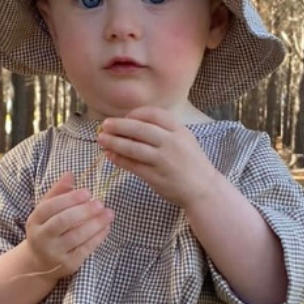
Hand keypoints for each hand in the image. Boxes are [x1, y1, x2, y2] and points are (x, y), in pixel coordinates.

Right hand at [24, 173, 112, 277]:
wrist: (39, 263)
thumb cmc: (46, 230)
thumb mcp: (46, 211)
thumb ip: (58, 192)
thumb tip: (70, 174)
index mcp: (34, 221)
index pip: (49, 207)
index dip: (69, 199)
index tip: (87, 192)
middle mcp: (41, 237)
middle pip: (62, 222)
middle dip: (83, 211)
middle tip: (100, 203)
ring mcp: (54, 253)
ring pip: (76, 237)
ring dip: (95, 224)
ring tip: (109, 214)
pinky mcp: (67, 264)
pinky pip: (85, 250)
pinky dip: (97, 238)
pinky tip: (106, 227)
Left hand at [96, 107, 220, 207]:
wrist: (202, 189)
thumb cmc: (190, 162)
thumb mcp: (183, 138)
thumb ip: (163, 130)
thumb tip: (131, 124)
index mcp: (178, 129)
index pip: (152, 114)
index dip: (135, 114)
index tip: (125, 117)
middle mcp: (171, 142)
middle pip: (139, 128)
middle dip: (118, 126)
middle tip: (105, 125)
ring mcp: (162, 160)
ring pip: (132, 147)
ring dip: (114, 142)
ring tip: (101, 139)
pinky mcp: (155, 176)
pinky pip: (132, 165)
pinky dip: (118, 159)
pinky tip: (110, 155)